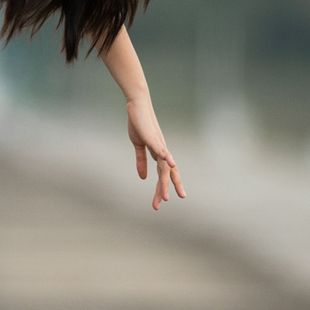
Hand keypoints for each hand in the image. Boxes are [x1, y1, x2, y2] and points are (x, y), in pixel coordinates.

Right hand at [127, 96, 184, 210]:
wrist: (137, 106)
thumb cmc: (138, 124)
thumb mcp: (138, 145)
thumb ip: (141, 161)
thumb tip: (143, 178)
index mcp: (158, 153)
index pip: (163, 174)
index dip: (164, 187)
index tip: (163, 201)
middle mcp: (162, 151)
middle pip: (167, 174)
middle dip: (167, 189)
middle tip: (165, 203)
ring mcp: (159, 145)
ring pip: (165, 167)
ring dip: (165, 182)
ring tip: (166, 197)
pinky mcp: (154, 138)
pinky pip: (162, 150)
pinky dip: (167, 158)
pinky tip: (172, 165)